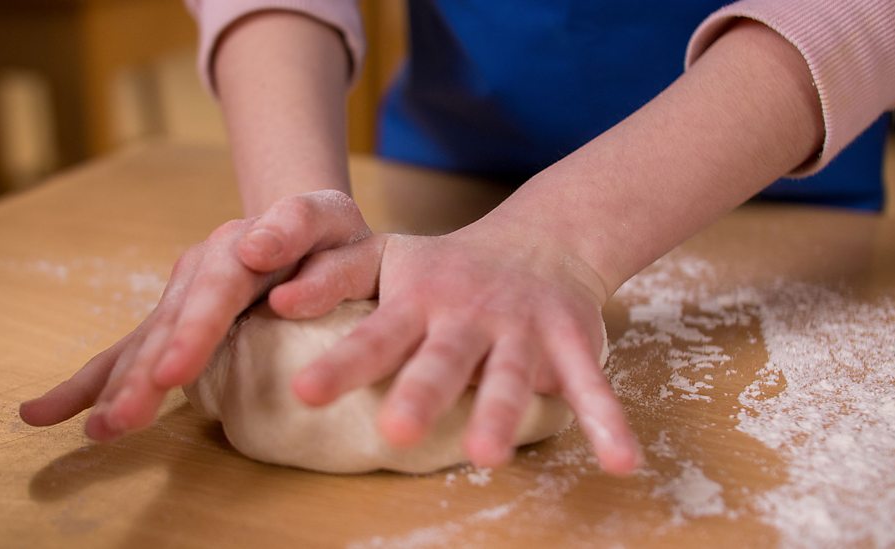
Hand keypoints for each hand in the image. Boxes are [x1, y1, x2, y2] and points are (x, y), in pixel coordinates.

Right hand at [19, 190, 370, 439]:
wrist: (302, 225)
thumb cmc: (327, 235)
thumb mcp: (332, 224)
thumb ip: (305, 239)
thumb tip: (263, 266)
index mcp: (239, 245)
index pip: (217, 289)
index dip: (194, 331)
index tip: (173, 373)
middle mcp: (199, 267)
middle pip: (169, 323)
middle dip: (144, 375)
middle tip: (123, 421)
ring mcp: (180, 292)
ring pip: (144, 342)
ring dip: (117, 387)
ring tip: (98, 430)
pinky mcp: (172, 317)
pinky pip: (125, 351)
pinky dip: (88, 382)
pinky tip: (42, 413)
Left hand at [278, 223, 641, 474]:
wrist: (539, 239)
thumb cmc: (446, 264)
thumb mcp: (388, 257)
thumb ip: (335, 277)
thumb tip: (273, 300)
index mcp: (418, 299)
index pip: (374, 334)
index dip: (342, 364)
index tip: (304, 392)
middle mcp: (467, 315)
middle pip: (443, 358)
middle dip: (421, 392)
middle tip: (395, 431)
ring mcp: (521, 329)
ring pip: (511, 374)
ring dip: (501, 413)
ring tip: (485, 456)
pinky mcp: (568, 342)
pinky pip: (589, 385)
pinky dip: (606, 421)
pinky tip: (621, 461)